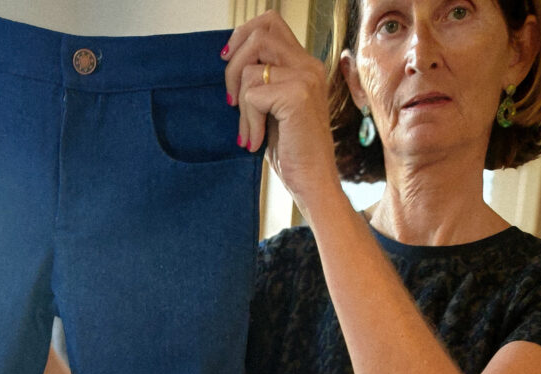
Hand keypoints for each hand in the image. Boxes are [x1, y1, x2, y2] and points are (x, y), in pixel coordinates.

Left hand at [221, 11, 339, 212]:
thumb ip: (260, 82)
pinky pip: (253, 95)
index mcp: (304, 65)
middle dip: (233, 65)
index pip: (270, 22)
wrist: (313, 183)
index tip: (226, 59)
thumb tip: (228, 61)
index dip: (243, 35)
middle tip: (230, 100)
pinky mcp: (297, 96)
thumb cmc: (291, 153)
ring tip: (248, 131)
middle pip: (259, 34)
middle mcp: (309, 66)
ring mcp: (306, 78)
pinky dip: (247, 121)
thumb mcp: (272, 110)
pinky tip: (255, 141)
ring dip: (240, 103)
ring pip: (251, 68)